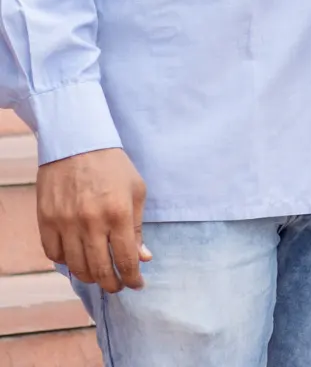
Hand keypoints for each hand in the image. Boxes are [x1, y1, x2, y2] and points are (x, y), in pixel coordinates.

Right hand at [37, 147, 150, 292]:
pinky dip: (67, 262)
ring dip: (89, 277)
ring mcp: (66, 223)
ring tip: (99, 276)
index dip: (132, 277)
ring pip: (76, 267)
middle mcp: (91, 222)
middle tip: (117, 286)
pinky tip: (77, 259)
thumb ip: (138, 227)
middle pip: (99, 269)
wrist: (77, 144)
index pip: (126, 259)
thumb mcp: (136, 190)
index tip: (137, 284)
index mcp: (119, 213)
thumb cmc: (113, 166)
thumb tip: (143, 258)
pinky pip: (55, 254)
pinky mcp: (46, 221)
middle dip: (112, 284)